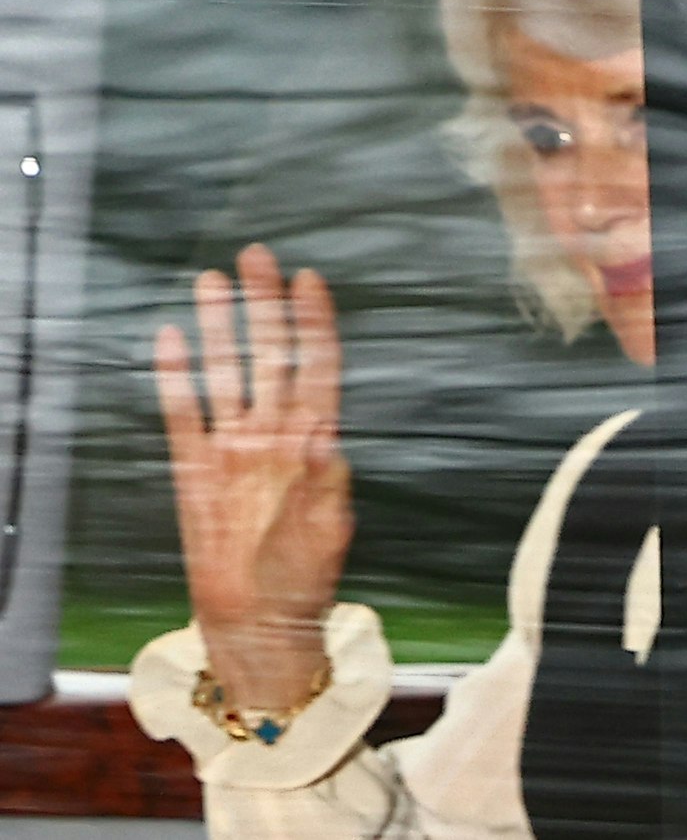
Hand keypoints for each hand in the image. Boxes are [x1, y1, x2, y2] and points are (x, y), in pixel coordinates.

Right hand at [154, 243, 352, 708]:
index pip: (316, 368)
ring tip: (211, 281)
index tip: (312, 281)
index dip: (314, 325)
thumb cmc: (305, 580)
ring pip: (224, 373)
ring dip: (218, 327)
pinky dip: (174, 376)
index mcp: (314, 443)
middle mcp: (273, 435)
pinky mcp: (195, 470)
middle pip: (268, 355)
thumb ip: (325, 482)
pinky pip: (181, 413)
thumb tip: (324, 435)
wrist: (259, 620)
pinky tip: (168, 338)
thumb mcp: (327, 531)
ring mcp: (232, 449)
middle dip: (264, 306)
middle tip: (257, 256)